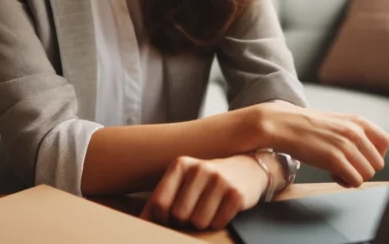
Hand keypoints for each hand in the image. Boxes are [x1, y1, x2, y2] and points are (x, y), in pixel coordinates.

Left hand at [140, 155, 267, 230]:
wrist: (248, 169)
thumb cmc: (207, 181)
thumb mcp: (182, 182)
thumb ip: (160, 200)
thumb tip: (140, 224)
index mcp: (180, 164)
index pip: (159, 203)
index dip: (162, 218)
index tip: (170, 218)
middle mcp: (199, 169)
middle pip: (179, 215)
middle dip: (184, 221)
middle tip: (194, 212)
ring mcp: (219, 180)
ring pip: (198, 222)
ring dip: (202, 223)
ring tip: (209, 209)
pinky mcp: (236, 194)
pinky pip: (218, 223)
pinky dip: (218, 222)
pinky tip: (222, 209)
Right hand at [253, 102, 388, 187]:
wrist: (284, 125)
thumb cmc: (308, 126)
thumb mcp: (339, 122)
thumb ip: (356, 134)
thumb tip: (370, 155)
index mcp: (358, 121)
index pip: (385, 142)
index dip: (375, 154)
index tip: (361, 158)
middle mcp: (355, 132)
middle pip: (377, 163)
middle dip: (363, 169)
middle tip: (346, 167)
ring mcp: (345, 145)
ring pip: (367, 174)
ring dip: (354, 177)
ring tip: (338, 170)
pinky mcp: (334, 159)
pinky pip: (355, 181)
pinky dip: (346, 182)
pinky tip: (333, 175)